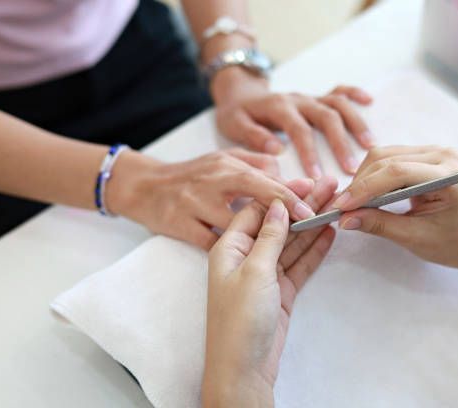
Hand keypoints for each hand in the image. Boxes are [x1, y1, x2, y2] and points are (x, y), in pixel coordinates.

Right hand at [105, 147, 317, 248]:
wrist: (143, 187)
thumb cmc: (192, 175)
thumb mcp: (223, 160)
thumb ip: (255, 163)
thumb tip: (285, 169)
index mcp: (226, 167)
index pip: (264, 180)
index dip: (290, 193)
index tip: (314, 203)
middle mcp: (212, 184)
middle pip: (254, 196)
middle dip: (285, 208)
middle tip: (312, 218)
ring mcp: (195, 205)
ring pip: (234, 224)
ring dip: (262, 235)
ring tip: (290, 242)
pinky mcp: (180, 226)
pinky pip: (210, 243)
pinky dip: (231, 251)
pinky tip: (251, 261)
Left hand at [202, 176, 337, 406]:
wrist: (244, 368)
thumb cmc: (239, 318)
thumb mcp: (255, 270)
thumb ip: (270, 236)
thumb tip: (279, 204)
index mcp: (230, 247)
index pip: (257, 210)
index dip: (282, 194)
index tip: (307, 181)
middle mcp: (247, 257)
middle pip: (279, 224)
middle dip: (304, 205)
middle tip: (330, 186)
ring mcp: (265, 274)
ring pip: (292, 243)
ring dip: (313, 224)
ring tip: (336, 204)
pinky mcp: (281, 291)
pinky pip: (299, 264)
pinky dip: (314, 250)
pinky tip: (330, 233)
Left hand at [211, 67, 373, 177]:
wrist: (238, 92)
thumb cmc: (237, 114)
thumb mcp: (234, 124)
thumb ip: (253, 136)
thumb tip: (277, 150)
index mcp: (279, 107)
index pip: (299, 130)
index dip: (310, 153)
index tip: (317, 176)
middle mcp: (298, 99)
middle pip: (326, 116)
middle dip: (340, 142)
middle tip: (351, 168)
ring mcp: (309, 97)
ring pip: (337, 104)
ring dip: (355, 123)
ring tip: (369, 145)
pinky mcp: (315, 96)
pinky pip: (338, 90)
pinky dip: (355, 93)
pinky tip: (370, 102)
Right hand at [334, 145, 457, 267]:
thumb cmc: (449, 241)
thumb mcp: (413, 238)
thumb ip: (379, 225)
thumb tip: (345, 219)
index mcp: (449, 177)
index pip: (398, 173)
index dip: (366, 188)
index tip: (342, 206)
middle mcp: (443, 155)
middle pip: (386, 160)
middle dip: (359, 184)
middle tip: (341, 209)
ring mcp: (433, 151)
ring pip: (382, 155)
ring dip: (362, 179)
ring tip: (351, 203)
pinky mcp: (422, 153)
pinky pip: (387, 157)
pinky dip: (370, 175)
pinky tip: (363, 194)